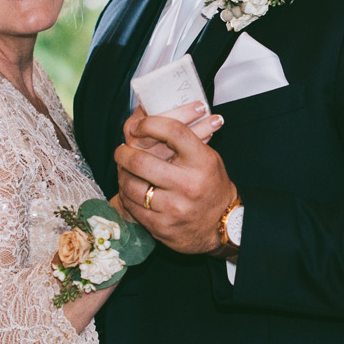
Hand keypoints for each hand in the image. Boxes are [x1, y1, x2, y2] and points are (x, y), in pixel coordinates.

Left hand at [115, 108, 234, 255]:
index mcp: (202, 162)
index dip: (149, 123)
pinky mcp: (162, 226)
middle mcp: (188, 184)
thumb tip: (148, 117)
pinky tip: (129, 189)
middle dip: (123, 153)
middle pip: (142, 161)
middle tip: (121, 150)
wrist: (222, 223)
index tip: (139, 125)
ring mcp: (174, 208)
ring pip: (131, 185)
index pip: (173, 131)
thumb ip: (183, 140)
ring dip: (122, 174)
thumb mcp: (207, 157)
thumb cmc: (211, 185)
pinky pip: (132, 207)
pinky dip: (126, 195)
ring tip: (124, 170)